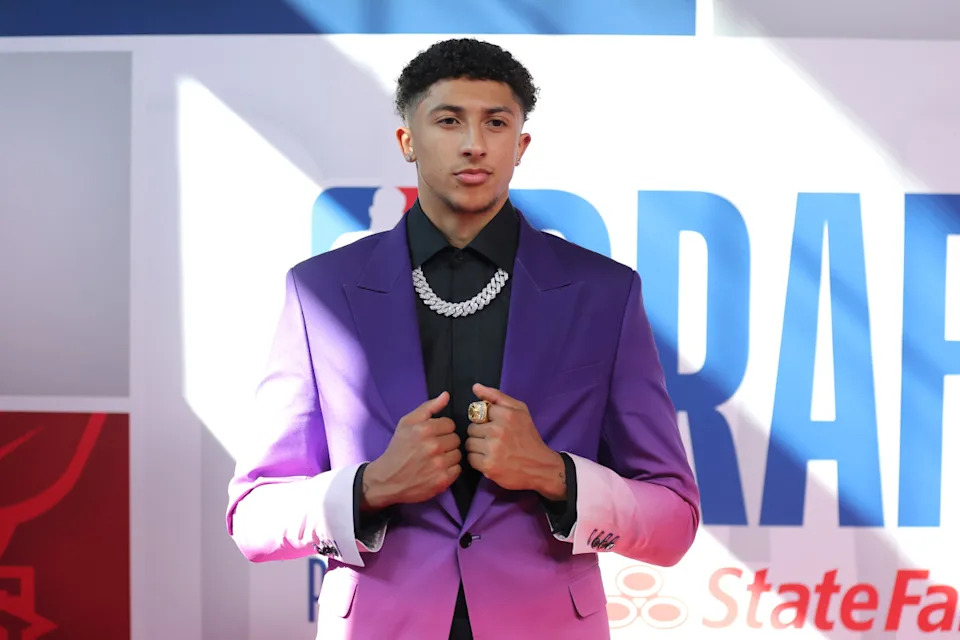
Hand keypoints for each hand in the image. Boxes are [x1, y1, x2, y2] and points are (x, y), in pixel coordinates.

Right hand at [362, 392, 460, 509]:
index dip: (442, 429)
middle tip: (433, 449)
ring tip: (435, 459)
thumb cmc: (398, 449)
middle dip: (446, 442)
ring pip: (458, 454)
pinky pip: (458, 469)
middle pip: (456, 439)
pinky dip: (450, 470)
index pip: (450, 424)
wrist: (387, 479)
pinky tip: (437, 470)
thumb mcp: (406, 423)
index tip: (433, 435)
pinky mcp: (442, 480)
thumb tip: (446, 395)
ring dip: (449, 456)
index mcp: (424, 429)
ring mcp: (439, 464)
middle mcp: (433, 446)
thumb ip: (428, 407)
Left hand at [465, 383, 566, 499]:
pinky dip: (478, 460)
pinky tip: (490, 460)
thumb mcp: (519, 410)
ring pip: (469, 443)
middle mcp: (498, 430)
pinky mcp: (488, 466)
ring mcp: (492, 449)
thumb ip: (496, 396)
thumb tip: (475, 387)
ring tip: (492, 450)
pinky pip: (471, 458)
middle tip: (494, 440)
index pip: (478, 411)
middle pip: (471, 428)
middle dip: (480, 433)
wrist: (540, 467)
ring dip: (477, 447)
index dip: (484, 420)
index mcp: (507, 414)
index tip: (495, 426)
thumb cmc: (528, 437)